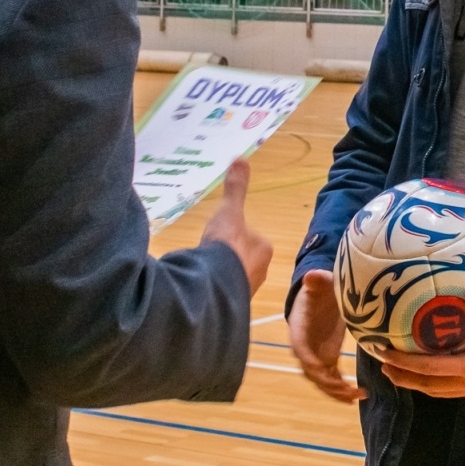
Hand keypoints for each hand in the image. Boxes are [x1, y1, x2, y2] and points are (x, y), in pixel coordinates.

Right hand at [200, 159, 271, 296]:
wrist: (214, 285)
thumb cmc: (226, 245)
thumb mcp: (229, 211)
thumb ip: (235, 188)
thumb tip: (241, 158)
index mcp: (264, 249)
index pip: (251, 238)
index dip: (234, 235)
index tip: (219, 236)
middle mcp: (261, 272)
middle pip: (242, 259)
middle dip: (227, 257)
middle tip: (209, 252)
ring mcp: (246, 291)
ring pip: (232, 277)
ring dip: (219, 273)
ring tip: (203, 268)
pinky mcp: (232, 306)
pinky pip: (223, 294)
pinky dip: (213, 289)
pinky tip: (200, 284)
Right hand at [288, 269, 364, 403]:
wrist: (320, 296)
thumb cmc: (318, 289)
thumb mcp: (319, 283)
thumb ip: (315, 280)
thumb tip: (311, 276)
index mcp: (299, 329)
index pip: (300, 347)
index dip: (308, 358)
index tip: (321, 366)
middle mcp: (305, 348)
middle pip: (311, 371)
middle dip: (327, 383)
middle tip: (345, 389)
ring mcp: (316, 356)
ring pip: (322, 381)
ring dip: (337, 391)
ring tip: (356, 396)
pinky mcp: (327, 359)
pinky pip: (333, 379)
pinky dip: (343, 389)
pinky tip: (357, 394)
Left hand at [368, 287, 464, 398]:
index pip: (430, 369)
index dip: (405, 364)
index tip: (385, 354)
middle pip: (427, 385)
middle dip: (402, 377)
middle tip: (381, 364)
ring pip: (436, 391)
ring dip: (414, 383)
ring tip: (395, 371)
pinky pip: (447, 390)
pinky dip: (430, 383)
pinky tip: (424, 372)